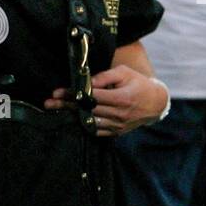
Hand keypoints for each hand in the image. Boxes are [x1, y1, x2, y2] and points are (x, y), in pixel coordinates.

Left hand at [44, 65, 167, 136]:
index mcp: (122, 98)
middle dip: (67, 105)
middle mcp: (120, 114)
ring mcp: (118, 125)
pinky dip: (84, 125)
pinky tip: (72, 119)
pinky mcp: (117, 131)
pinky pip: (97, 131)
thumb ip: (106, 76)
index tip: (58, 92)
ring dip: (72, 116)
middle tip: (49, 103)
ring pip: (90, 122)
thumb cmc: (139, 84)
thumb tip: (88, 83)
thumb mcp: (125, 73)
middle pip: (88, 110)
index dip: (74, 94)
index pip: (92, 96)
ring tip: (56, 110)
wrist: (156, 103)